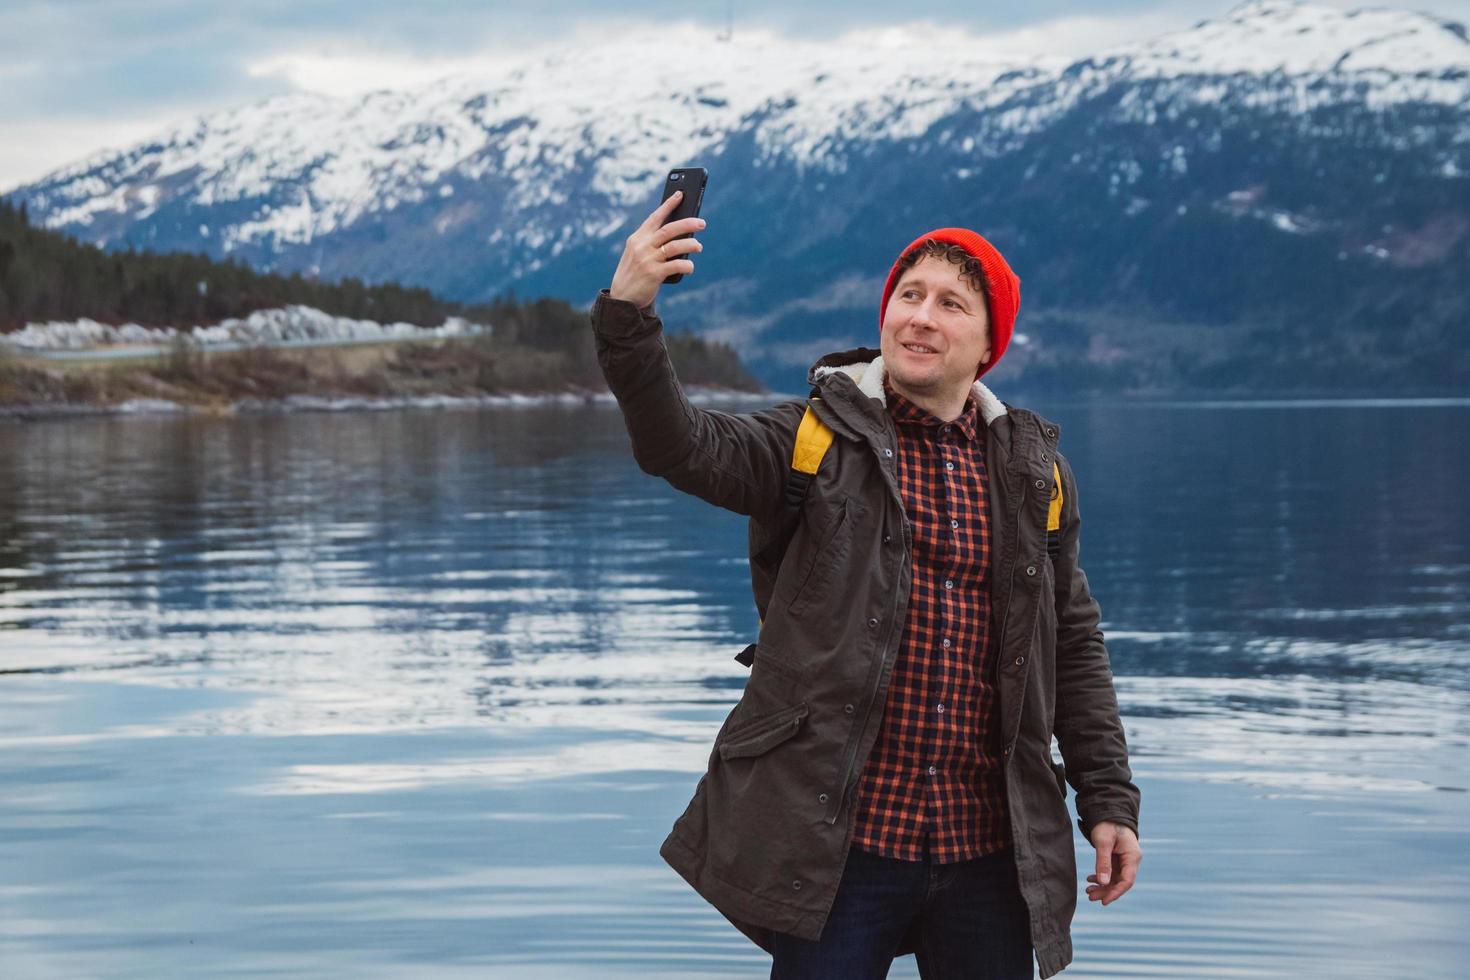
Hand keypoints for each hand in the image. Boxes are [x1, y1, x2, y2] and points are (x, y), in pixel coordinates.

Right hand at [608, 190, 705, 309]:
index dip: (668, 205)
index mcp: (637, 238)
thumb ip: (652, 243)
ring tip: (699, 246)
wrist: (622, 298)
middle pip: (669, 229)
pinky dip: (686, 265)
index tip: (680, 194)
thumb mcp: (638, 254)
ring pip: (675, 246)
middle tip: (702, 222)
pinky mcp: (653, 274)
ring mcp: (647, 260)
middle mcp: (642, 246)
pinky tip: (690, 267)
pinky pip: (676, 265)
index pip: (655, 217)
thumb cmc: (635, 273)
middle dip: (687, 223)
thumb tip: (680, 235)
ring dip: (691, 244)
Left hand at [1085, 821, 1140, 905]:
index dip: (1116, 892)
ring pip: (1115, 879)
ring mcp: (1125, 860)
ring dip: (1103, 886)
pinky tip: (1091, 879)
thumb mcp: (1103, 842)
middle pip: (1121, 882)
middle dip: (1106, 891)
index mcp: (1132, 856)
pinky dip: (1101, 877)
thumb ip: (1103, 862)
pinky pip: (1111, 873)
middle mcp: (1131, 860)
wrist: (1108, 812)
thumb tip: (1103, 882)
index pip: (1127, 880)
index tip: (1104, 901)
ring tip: (1088, 891)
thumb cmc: (1106, 824)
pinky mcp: (1118, 858)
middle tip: (1090, 897)